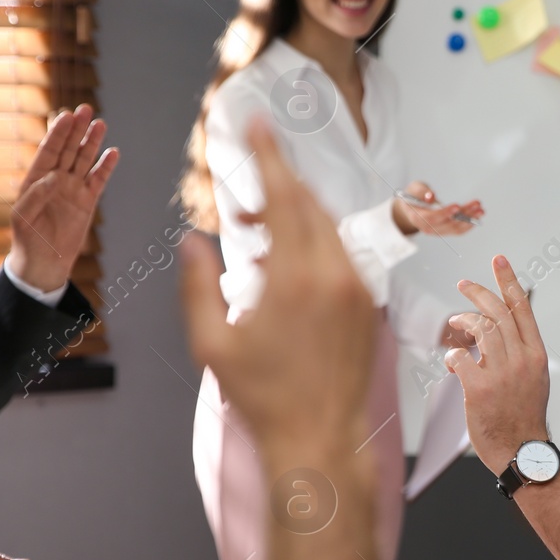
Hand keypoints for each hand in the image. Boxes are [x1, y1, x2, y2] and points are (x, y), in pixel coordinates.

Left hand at [8, 104, 120, 292]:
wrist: (44, 262)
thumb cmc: (27, 239)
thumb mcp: (22, 217)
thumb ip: (36, 194)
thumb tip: (56, 176)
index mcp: (36, 179)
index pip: (49, 150)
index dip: (58, 133)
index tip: (66, 115)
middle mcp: (55, 180)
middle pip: (68, 149)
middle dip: (76, 130)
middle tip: (86, 109)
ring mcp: (73, 189)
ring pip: (84, 160)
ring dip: (92, 142)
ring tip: (100, 124)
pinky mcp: (87, 202)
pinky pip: (98, 180)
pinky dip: (105, 167)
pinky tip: (112, 153)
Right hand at [179, 116, 378, 461]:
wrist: (318, 436)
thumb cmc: (261, 396)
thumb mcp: (211, 344)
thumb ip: (198, 285)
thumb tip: (191, 240)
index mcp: (295, 278)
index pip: (284, 195)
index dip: (268, 154)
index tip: (256, 123)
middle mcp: (335, 275)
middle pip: (308, 204)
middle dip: (276, 186)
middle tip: (243, 194)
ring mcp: (358, 288)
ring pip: (327, 227)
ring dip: (293, 216)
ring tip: (254, 232)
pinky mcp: (368, 304)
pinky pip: (340, 254)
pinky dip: (312, 244)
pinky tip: (280, 265)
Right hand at [391, 180, 483, 236]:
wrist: (412, 207)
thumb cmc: (413, 196)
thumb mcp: (414, 189)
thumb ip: (421, 192)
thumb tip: (431, 196)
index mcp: (417, 218)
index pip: (432, 218)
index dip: (445, 213)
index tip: (457, 206)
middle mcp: (427, 228)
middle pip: (447, 223)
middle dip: (464, 214)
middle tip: (476, 204)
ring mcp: (437, 231)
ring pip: (455, 228)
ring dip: (470, 220)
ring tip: (481, 210)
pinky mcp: (444, 231)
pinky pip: (457, 230)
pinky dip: (468, 225)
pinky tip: (477, 217)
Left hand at [446, 255, 550, 474]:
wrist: (523, 450)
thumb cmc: (524, 415)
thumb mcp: (534, 378)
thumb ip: (519, 352)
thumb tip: (496, 330)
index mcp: (535, 354)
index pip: (522, 308)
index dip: (508, 280)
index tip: (499, 259)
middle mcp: (521, 359)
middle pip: (496, 312)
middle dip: (478, 292)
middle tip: (462, 284)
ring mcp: (501, 373)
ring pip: (479, 330)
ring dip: (463, 322)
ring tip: (456, 323)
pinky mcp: (480, 388)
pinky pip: (460, 357)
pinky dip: (452, 356)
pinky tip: (453, 364)